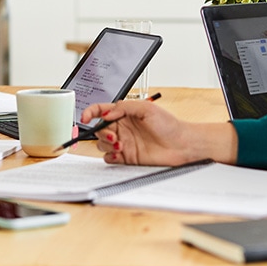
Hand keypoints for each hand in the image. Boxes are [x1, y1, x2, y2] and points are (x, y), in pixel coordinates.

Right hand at [79, 100, 236, 165]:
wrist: (182, 145)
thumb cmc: (169, 125)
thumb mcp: (146, 108)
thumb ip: (124, 108)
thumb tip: (106, 114)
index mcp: (124, 114)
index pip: (101, 110)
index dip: (90, 112)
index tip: (84, 116)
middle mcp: (122, 128)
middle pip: (99, 129)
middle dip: (102, 133)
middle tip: (115, 136)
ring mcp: (124, 142)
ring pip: (102, 144)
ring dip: (107, 145)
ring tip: (120, 145)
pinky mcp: (127, 157)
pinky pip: (109, 158)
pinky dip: (110, 156)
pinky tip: (119, 154)